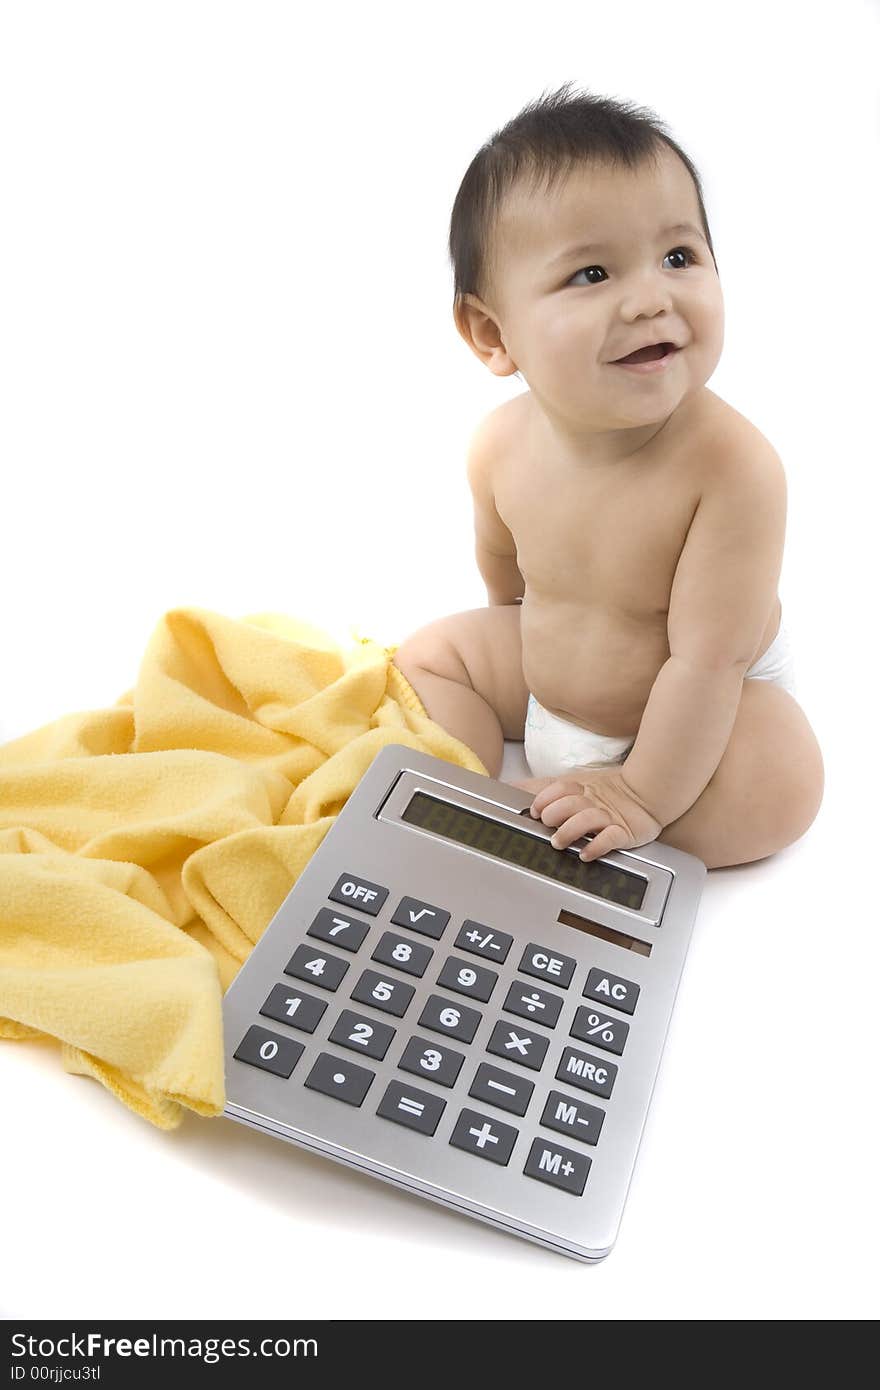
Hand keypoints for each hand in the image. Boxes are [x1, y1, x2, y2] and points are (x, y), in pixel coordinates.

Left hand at [526, 766, 663, 861]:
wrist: (649, 792)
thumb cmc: (610, 790)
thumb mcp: (577, 783)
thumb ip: (546, 787)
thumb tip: (514, 785)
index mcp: (582, 788)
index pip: (559, 788)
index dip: (544, 798)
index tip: (535, 810)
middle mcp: (593, 802)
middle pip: (569, 803)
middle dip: (554, 814)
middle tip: (547, 824)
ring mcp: (609, 817)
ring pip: (586, 821)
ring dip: (569, 832)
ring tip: (559, 842)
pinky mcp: (624, 832)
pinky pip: (609, 839)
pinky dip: (596, 847)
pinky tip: (586, 855)